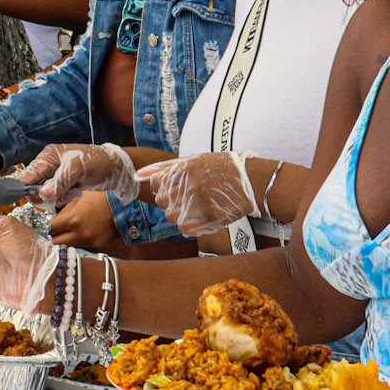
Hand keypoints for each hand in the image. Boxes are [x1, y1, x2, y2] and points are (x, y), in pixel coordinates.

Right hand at [16, 142, 136, 206]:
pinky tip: (77, 191)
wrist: (115, 168)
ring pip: (44, 195)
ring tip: (73, 189)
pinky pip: (55, 198)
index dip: (27, 184)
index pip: (31, 171)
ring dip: (58, 196)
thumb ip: (60, 181)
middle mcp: (49, 166)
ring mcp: (55, 177)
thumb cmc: (98, 161)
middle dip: (47, 192)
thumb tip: (43, 194)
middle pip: (33, 186)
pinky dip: (65, 198)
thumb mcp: (78, 168)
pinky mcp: (63, 187)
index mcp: (49, 155)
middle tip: (61, 192)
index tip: (27, 193)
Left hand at [46, 189, 125, 249]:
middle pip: (56, 243)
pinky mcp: (100, 246)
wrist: (128, 203)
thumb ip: (66, 210)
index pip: (49, 229)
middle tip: (51, 229)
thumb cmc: (103, 195)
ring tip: (70, 228)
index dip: (42, 226)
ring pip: (70, 245)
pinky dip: (81, 240)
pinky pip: (84, 245)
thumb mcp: (81, 196)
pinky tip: (86, 230)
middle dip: (52, 236)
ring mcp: (91, 242)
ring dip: (66, 239)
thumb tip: (56, 219)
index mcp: (74, 219)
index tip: (39, 224)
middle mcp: (81, 234)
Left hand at [137, 152, 255, 235]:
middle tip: (187, 198)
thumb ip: (166, 167)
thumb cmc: (220, 168)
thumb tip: (139, 174)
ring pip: (171, 217)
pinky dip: (189, 226)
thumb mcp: (194, 160)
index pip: (156, 183)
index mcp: (184, 169)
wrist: (250, 180)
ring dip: (179, 214)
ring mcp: (199, 203)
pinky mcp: (209, 218)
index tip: (175, 187)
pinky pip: (185, 229)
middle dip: (171, 201)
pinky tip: (199, 218)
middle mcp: (189, 186)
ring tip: (194, 207)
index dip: (164, 186)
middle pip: (162, 201)